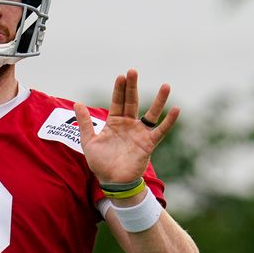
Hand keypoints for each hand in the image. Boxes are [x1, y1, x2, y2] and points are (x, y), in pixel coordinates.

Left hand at [73, 69, 179, 184]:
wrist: (112, 182)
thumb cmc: (100, 163)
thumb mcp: (89, 141)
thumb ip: (85, 123)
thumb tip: (77, 103)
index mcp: (114, 122)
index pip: (117, 101)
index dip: (119, 89)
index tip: (121, 76)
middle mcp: (129, 124)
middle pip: (132, 102)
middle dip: (132, 87)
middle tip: (133, 71)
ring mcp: (140, 133)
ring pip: (151, 113)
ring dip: (158, 100)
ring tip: (166, 85)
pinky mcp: (148, 144)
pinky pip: (160, 130)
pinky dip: (169, 121)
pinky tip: (176, 109)